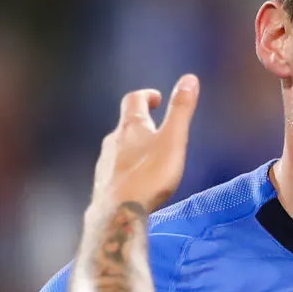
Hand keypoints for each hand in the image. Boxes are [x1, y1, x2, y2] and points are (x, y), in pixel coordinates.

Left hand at [90, 77, 200, 213]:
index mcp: (131, 126)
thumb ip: (181, 110)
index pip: (134, 100)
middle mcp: (113, 140)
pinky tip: (134, 178)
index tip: (157, 98)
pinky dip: (125, 165)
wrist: (118, 213)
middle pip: (125, 123)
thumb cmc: (149, 175)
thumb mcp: (173, 140)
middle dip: (140, 121)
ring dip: (132, 145)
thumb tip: (190, 78)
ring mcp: (105, 162)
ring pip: (118, 146)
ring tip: (148, 153)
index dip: (146, 95)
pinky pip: (114, 167)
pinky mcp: (103, 182)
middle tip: (155, 125)